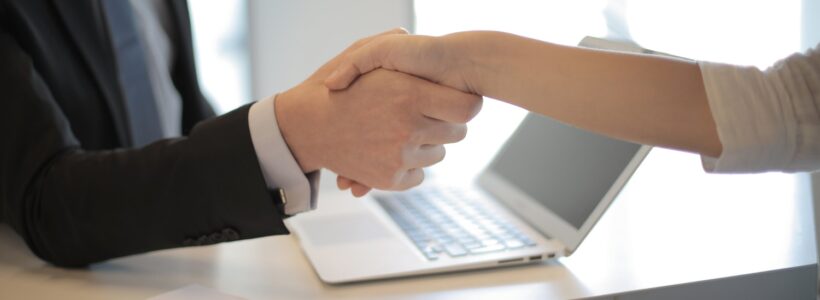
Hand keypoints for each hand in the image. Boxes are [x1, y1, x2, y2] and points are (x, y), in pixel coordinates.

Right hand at [276, 34, 481, 192]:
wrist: (304, 127)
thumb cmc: (333, 87)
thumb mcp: (359, 54)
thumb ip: (390, 43)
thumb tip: (409, 35)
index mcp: (409, 95)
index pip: (467, 108)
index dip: (465, 103)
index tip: (455, 101)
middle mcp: (409, 128)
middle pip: (457, 133)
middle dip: (444, 123)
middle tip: (426, 115)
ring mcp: (399, 157)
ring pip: (437, 154)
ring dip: (426, 145)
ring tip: (400, 130)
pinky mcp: (389, 179)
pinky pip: (418, 175)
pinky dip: (410, 166)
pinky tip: (392, 150)